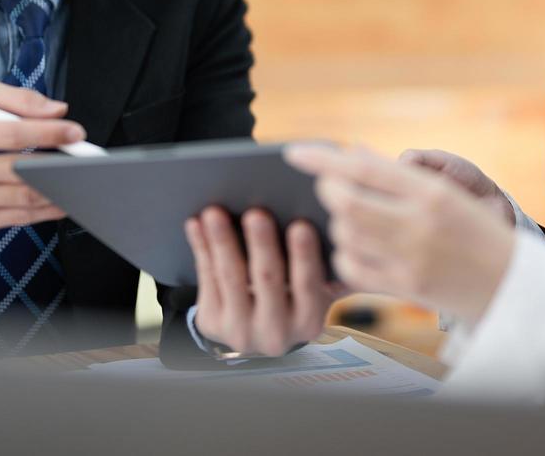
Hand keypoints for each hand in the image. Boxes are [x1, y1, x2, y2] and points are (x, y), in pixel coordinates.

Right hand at [0, 80, 83, 276]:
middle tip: (85, 159)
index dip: (48, 132)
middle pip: (19, 169)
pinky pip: (17, 218)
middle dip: (59, 164)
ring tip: (79, 177)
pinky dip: (45, 210)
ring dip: (57, 189)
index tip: (76, 132)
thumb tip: (57, 110)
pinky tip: (61, 198)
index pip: (11, 133)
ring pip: (22, 197)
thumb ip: (15, 99)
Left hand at [184, 206, 341, 356]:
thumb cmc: (295, 292)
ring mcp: (241, 331)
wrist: (257, 328)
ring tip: (215, 211)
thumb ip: (334, 269)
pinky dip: (200, 248)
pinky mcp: (213, 323)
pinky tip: (196, 224)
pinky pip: (205, 280)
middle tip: (256, 213)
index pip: (308, 286)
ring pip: (231, 278)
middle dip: (261, 244)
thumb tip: (348, 234)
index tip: (300, 224)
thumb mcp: (319, 290)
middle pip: (267, 281)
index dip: (304, 256)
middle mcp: (277, 332)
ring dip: (222, 241)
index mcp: (310, 321)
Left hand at [285, 145, 515, 326]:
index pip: (364, 167)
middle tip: (329, 187)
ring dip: (336, 223)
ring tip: (349, 218)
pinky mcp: (404, 287)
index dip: (323, 158)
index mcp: (430, 192)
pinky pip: (352, 267)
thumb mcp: (447, 192)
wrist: (511, 284)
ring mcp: (410, 259)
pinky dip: (343, 255)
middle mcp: (418, 224)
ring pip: (344, 235)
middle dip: (327, 192)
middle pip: (346, 202)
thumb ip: (398, 175)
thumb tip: (355, 153)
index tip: (294, 152)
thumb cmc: (475, 231)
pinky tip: (354, 247)